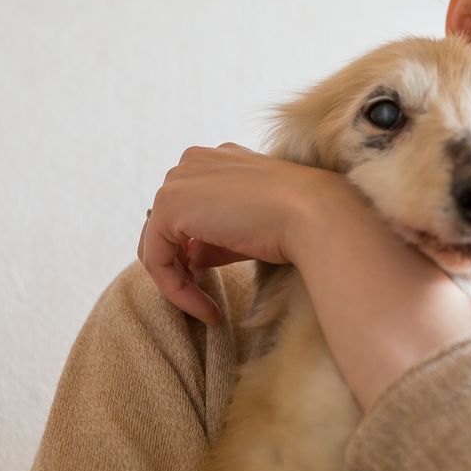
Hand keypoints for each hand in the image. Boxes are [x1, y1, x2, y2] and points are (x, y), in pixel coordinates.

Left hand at [137, 143, 353, 325]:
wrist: (312, 214)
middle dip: (181, 265)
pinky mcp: (169, 206)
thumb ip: (214, 239)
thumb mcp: (247, 229)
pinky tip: (207, 310)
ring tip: (208, 310)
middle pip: (166, 224)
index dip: (192, 250)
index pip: (187, 209)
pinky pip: (157, 259)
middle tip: (205, 301)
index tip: (211, 284)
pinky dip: (176, 290)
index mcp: (216, 160)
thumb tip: (192, 261)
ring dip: (178, 282)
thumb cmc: (295, 221)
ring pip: (157, 243)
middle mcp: (192, 161)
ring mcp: (177, 180)